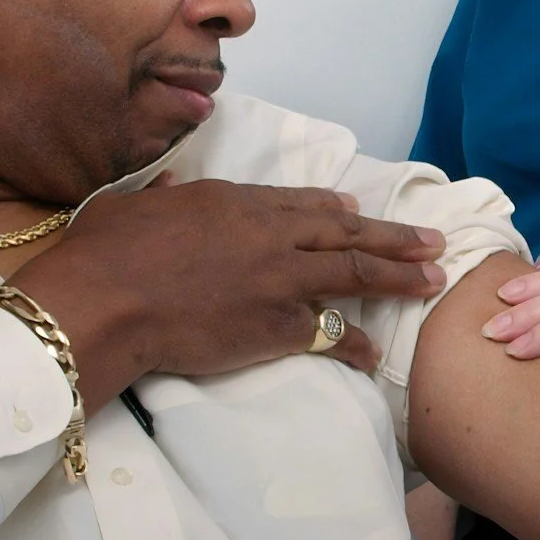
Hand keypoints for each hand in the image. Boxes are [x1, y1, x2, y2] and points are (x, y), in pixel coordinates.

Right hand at [10, 178, 446, 410]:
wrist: (107, 301)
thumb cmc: (106, 252)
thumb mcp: (133, 205)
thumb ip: (163, 196)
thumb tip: (172, 186)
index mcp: (236, 202)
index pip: (302, 203)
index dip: (336, 207)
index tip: (357, 208)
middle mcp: (271, 234)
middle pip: (346, 233)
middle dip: (393, 237)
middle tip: (431, 240)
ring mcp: (282, 280)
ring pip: (355, 274)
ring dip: (399, 276)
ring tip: (433, 279)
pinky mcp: (279, 326)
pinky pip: (330, 334)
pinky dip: (356, 344)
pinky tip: (375, 354)